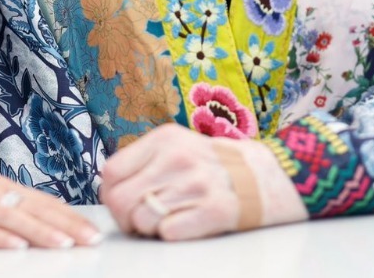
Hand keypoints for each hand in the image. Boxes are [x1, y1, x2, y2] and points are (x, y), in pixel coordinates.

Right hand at [0, 164, 101, 249]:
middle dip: (66, 224)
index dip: (70, 216)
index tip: (94, 230)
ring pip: (11, 218)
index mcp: (0, 187)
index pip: (43, 201)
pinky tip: (15, 247)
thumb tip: (42, 222)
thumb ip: (8, 207)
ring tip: (63, 244)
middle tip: (92, 239)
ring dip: (39, 231)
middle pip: (33, 208)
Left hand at [101, 123, 303, 240]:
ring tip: (166, 221)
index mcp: (164, 138)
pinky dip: (171, 234)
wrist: (264, 176)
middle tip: (139, 222)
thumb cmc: (211, 166)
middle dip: (124, 219)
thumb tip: (109, 188)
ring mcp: (196, 184)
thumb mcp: (177, 146)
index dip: (109, 194)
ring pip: (142, 219)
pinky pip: (168, 232)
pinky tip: (185, 224)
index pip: (112, 171)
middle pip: (120, 199)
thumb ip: (144, 161)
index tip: (120, 203)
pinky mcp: (213, 210)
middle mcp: (177, 158)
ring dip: (148, 229)